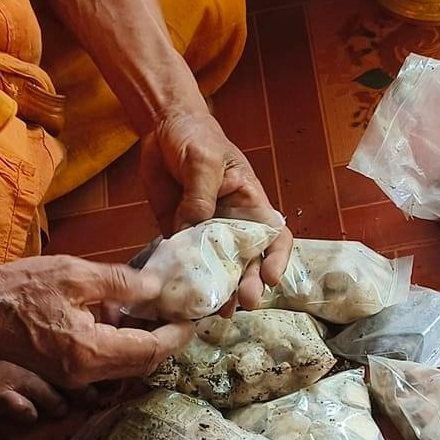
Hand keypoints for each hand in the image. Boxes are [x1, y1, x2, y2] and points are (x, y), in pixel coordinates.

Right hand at [0, 254, 193, 392]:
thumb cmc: (16, 289)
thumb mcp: (74, 274)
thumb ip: (121, 284)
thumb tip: (158, 289)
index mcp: (91, 352)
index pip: (149, 350)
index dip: (176, 334)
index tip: (192, 315)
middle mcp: (85, 374)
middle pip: (140, 363)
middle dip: (163, 338)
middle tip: (178, 310)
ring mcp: (72, 376)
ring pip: (123, 363)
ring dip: (141, 339)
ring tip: (152, 306)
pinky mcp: (63, 370)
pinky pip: (104, 360)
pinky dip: (119, 340)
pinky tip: (117, 312)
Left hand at [140, 109, 290, 306]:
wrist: (163, 127)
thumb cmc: (196, 137)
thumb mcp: (204, 160)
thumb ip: (201, 194)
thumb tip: (193, 228)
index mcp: (250, 203)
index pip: (275, 236)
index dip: (277, 259)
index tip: (270, 278)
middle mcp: (232, 223)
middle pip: (248, 261)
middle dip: (248, 284)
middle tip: (241, 303)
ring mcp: (205, 232)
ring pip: (217, 269)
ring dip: (219, 291)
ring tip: (215, 311)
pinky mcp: (179, 235)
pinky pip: (185, 263)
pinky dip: (185, 281)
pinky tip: (182, 297)